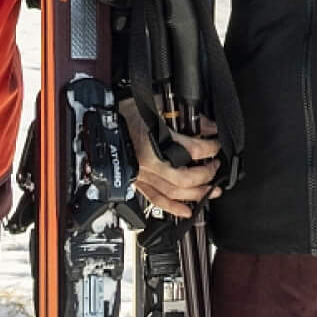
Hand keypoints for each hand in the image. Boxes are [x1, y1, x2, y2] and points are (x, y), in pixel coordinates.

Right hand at [121, 98, 222, 218]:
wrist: (100, 120)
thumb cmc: (124, 110)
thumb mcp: (158, 104)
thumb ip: (184, 116)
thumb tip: (206, 125)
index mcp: (155, 141)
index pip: (194, 150)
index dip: (211, 148)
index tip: (216, 144)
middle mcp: (149, 162)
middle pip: (185, 178)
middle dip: (206, 176)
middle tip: (216, 169)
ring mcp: (142, 174)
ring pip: (173, 193)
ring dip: (195, 195)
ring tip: (211, 192)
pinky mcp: (136, 181)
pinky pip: (155, 199)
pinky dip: (172, 207)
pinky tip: (186, 212)